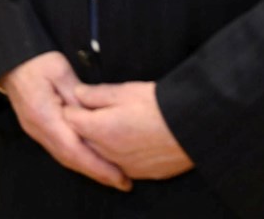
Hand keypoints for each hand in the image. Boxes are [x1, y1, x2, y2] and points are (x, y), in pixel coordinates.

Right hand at [0, 52, 130, 191]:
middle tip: (123, 181)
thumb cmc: (37, 61)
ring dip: (88, 168)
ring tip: (112, 175)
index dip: (96, 165)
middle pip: (69, 158)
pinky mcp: (38, 129)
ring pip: (64, 157)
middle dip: (96, 172)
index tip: (118, 175)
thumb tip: (96, 118)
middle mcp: (38, 129)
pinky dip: (78, 158)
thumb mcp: (61, 71)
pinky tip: (92, 159)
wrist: (11, 61)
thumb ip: (79, 96)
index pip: (73, 148)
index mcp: (44, 115)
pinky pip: (60, 149)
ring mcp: (36, 131)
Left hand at [64, 80, 191, 180]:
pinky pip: (121, 164)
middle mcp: (108, 153)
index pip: (70, 119)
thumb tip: (78, 93)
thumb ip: (95, 94)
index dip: (74, 106)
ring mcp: (125, 166)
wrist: (193, 128)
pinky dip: (120, 154)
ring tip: (118, 123)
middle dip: (84, 126)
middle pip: (83, 139)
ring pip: (102, 154)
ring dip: (102, 141)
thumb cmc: (160, 106)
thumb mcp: (124, 91)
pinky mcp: (142, 173)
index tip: (81, 100)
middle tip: (97, 110)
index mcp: (100, 130)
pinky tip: (132, 139)